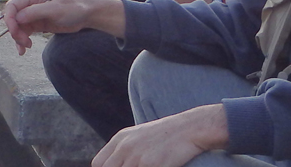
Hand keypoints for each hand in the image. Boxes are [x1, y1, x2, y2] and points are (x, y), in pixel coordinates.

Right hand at [4, 0, 124, 54]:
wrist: (87, 15)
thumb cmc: (74, 8)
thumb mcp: (56, 9)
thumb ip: (36, 12)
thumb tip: (17, 17)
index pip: (12, 4)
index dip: (9, 18)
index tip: (14, 31)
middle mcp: (31, 3)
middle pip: (12, 16)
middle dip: (14, 29)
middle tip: (23, 40)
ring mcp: (34, 14)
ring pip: (17, 26)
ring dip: (18, 37)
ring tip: (26, 46)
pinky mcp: (37, 24)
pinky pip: (24, 32)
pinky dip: (22, 40)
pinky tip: (25, 49)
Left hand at [92, 104, 227, 166]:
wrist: (192, 128)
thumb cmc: (169, 135)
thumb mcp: (141, 137)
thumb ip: (125, 149)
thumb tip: (116, 163)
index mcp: (121, 138)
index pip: (99, 164)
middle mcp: (125, 146)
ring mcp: (136, 157)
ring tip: (150, 165)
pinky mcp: (149, 165)